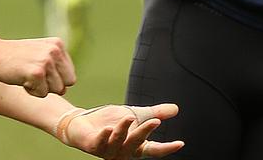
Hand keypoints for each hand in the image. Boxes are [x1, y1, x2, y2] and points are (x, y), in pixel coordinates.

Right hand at [0, 37, 75, 96]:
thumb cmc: (14, 57)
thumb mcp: (39, 54)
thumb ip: (54, 67)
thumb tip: (65, 90)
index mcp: (58, 44)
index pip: (70, 75)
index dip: (56, 80)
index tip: (40, 73)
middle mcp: (56, 50)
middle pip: (68, 83)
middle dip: (52, 86)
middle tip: (33, 76)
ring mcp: (47, 61)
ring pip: (56, 90)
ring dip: (41, 88)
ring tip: (26, 75)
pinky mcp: (37, 72)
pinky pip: (43, 94)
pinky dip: (31, 92)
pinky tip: (21, 78)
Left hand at [57, 104, 183, 158]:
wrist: (83, 123)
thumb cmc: (110, 121)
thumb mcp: (136, 115)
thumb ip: (155, 113)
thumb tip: (175, 109)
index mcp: (135, 146)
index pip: (153, 149)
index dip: (166, 148)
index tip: (180, 143)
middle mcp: (123, 152)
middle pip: (137, 143)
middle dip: (145, 132)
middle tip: (156, 121)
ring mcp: (108, 150)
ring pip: (119, 142)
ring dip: (124, 130)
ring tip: (128, 116)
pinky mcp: (93, 146)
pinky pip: (100, 143)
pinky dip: (104, 136)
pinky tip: (108, 128)